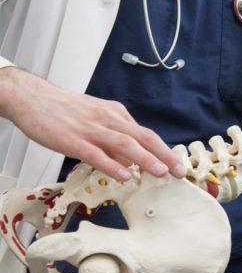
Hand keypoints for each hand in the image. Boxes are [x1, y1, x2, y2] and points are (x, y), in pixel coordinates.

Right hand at [0, 67, 185, 181]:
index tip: (178, 164)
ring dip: (145, 159)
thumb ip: (114, 140)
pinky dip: (111, 164)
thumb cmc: (64, 110)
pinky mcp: (72, 139)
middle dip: (164, 155)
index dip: (164, 150)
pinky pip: (95, 153)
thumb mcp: (96, 120)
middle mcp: (109, 120)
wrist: (31, 97)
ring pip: (124, 144)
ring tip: (160, 173)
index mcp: (116, 115)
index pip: (146, 134)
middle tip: (180, 171)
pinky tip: (123, 175)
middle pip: (143, 137)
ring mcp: (91, 129)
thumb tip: (131, 162)